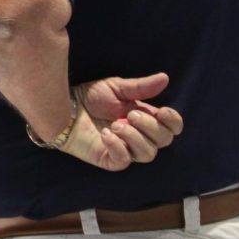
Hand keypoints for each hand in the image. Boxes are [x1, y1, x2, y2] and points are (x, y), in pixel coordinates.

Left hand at [62, 72, 183, 171]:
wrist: (65, 108)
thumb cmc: (89, 98)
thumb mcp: (116, 87)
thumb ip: (140, 87)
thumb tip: (165, 78)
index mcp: (146, 119)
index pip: (171, 128)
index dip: (173, 122)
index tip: (163, 111)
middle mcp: (140, 136)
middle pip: (163, 140)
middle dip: (150, 126)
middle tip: (130, 114)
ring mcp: (126, 150)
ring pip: (148, 154)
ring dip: (134, 137)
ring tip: (115, 125)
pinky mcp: (110, 160)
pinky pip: (124, 160)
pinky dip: (117, 146)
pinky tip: (105, 134)